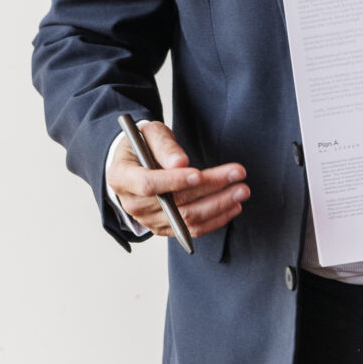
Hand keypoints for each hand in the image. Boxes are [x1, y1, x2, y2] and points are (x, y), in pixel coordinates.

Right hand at [109, 120, 246, 239]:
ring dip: (218, 206)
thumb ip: (164, 145)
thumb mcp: (149, 134)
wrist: (135, 165)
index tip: (199, 173)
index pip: (148, 184)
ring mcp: (148, 220)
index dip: (174, 181)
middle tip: (238, 175)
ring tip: (241, 191)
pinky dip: (215, 219)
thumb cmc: (143, 146)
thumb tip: (181, 162)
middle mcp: (132, 204)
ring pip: (187, 219)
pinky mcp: (164, 228)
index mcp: (122, 178)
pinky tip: (232, 206)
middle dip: (210, 188)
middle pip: (175, 203)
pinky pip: (191, 229)